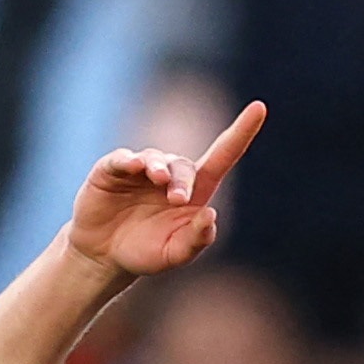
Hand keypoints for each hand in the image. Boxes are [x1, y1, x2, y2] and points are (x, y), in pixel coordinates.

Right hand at [66, 102, 264, 280]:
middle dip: (182, 181)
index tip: (259, 108)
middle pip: (184, 166)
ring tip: (159, 181)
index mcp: (194, 192)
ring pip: (155, 159)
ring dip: (159, 168)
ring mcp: (140, 170)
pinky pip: (122, 159)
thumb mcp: (174, 254)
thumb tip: (210, 215)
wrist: (103, 256)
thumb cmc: (145, 252)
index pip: (223, 156)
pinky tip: (133, 166)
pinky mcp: (112, 170)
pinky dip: (129, 160)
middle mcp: (170, 174)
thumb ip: (195, 240)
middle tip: (177, 200)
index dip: (241, 132)